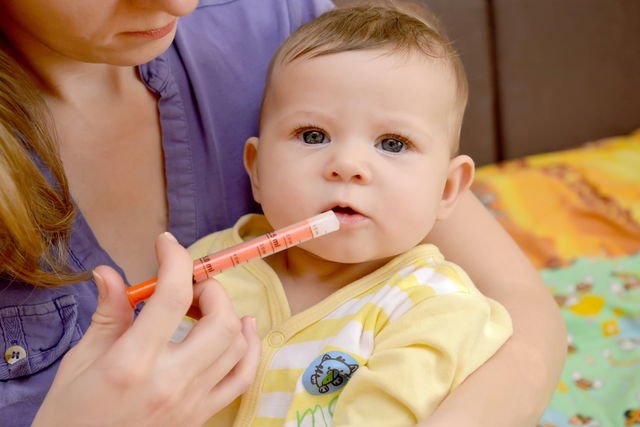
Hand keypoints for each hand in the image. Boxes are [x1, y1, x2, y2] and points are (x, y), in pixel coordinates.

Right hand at [33, 232, 259, 426]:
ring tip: (206, 304)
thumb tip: (110, 273)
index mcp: (131, 363)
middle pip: (219, 320)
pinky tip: (243, 329)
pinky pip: (243, 378)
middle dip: (210, 289)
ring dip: (229, 313)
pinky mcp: (201, 415)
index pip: (172, 298)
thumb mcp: (80, 361)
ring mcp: (191, 402)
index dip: (176, 260)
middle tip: (188, 284)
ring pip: (236, 344)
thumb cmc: (70, 414)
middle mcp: (169, 382)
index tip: (167, 244)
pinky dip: (251, 348)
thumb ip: (108, 314)